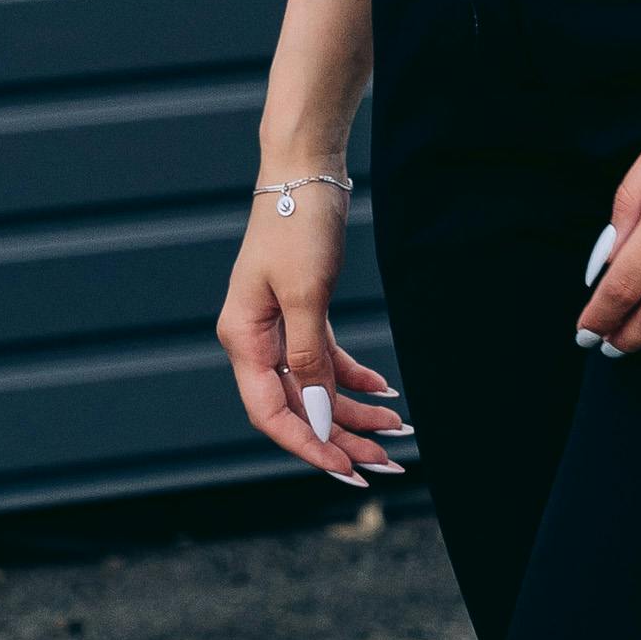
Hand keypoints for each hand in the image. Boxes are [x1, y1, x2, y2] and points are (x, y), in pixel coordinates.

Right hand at [216, 183, 410, 485]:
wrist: (305, 171)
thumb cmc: (297, 226)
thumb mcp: (305, 296)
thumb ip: (308, 361)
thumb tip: (317, 417)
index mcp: (243, 339)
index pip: (272, 413)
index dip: (309, 444)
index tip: (347, 468)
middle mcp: (256, 340)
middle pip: (298, 406)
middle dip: (342, 437)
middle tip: (386, 464)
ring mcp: (278, 327)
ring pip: (316, 386)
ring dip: (354, 412)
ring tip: (397, 431)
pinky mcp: (302, 311)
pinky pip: (326, 359)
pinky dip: (354, 377)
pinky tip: (385, 391)